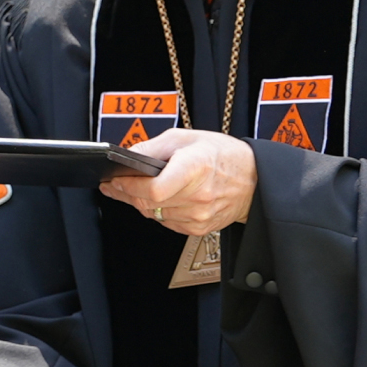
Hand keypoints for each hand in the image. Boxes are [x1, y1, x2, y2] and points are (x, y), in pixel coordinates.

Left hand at [99, 129, 256, 235]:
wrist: (253, 179)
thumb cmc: (221, 155)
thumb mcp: (185, 138)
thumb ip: (152, 148)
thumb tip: (126, 157)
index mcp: (195, 168)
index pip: (153, 189)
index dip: (129, 186)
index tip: (115, 180)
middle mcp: (198, 196)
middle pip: (149, 203)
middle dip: (126, 193)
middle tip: (113, 185)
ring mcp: (199, 215)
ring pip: (154, 214)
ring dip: (139, 203)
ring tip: (131, 190)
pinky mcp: (199, 228)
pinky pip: (166, 222)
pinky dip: (157, 211)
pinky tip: (157, 199)